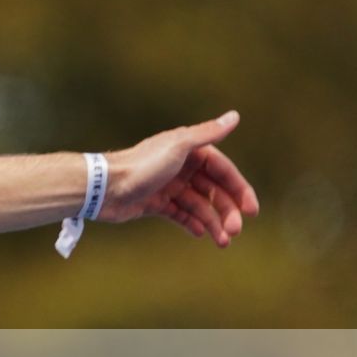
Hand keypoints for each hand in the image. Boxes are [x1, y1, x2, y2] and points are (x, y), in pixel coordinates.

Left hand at [101, 111, 260, 246]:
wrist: (104, 187)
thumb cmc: (141, 165)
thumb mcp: (178, 147)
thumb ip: (207, 133)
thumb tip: (235, 116)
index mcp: (190, 152)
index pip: (224, 172)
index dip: (240, 190)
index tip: (252, 211)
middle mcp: (181, 167)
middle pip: (213, 191)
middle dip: (227, 211)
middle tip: (235, 230)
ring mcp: (168, 186)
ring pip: (199, 206)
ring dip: (213, 222)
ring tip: (223, 241)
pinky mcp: (155, 203)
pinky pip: (180, 214)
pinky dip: (192, 223)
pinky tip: (201, 234)